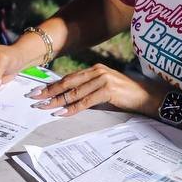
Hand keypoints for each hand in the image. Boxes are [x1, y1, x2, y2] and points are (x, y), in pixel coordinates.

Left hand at [26, 64, 164, 117]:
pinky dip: (72, 107)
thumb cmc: (125, 96)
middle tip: (34, 98)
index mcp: (95, 69)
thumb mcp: (104, 90)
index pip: (69, 78)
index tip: (38, 91)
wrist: (147, 97)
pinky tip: (62, 112)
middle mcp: (97, 71)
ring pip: (75, 92)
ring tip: (44, 107)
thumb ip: (89, 91)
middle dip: (49, 91)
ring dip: (57, 101)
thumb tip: (68, 99)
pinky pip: (86, 101)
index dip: (53, 85)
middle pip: (68, 83)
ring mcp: (103, 79)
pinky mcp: (108, 90)